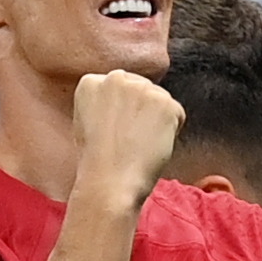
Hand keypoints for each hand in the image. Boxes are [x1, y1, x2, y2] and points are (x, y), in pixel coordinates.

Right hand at [72, 69, 183, 208]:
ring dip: (157, 121)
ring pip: (160, 101)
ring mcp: (142, 88)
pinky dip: (172, 132)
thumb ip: (102, 105)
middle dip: (141, 110)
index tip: (117, 130)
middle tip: (132, 140)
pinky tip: (153, 147)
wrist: (109, 182)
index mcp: (91, 83)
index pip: (118, 87)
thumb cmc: (96, 164)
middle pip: (141, 88)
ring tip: (140, 146)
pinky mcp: (165, 102)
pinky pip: (177, 114)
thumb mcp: (85, 124)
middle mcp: (116, 78)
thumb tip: (124, 104)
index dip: (122, 111)